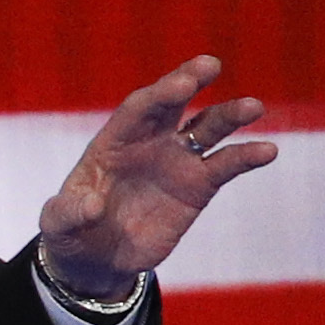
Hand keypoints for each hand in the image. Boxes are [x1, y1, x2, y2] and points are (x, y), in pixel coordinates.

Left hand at [42, 54, 272, 291]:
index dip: (158, 95)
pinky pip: (226, 165)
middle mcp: (149, 142)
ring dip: (230, 115)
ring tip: (252, 107)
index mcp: (113, 142)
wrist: (96, 259)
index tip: (180, 85)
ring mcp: (177, 161)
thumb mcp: (58, 224)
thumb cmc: (71, 232)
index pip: (137, 109)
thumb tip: (92, 205)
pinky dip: (247, 156)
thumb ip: (68, 212)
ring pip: (207, 128)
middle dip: (189, 81)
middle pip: (172, 104)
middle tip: (209, 65)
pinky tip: (267, 151)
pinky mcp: (198, 186)